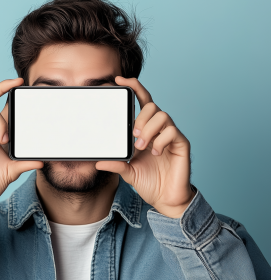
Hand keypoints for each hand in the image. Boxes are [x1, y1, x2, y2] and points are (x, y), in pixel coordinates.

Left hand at [96, 76, 194, 218]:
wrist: (165, 198)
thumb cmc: (148, 181)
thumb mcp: (127, 171)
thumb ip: (116, 164)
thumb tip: (98, 161)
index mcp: (145, 130)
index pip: (141, 103)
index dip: (133, 88)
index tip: (119, 80)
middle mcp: (158, 129)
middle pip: (152, 106)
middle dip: (141, 117)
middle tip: (134, 135)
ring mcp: (171, 135)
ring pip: (163, 115)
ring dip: (149, 129)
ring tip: (142, 146)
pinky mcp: (181, 144)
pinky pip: (173, 131)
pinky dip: (161, 140)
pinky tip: (155, 152)